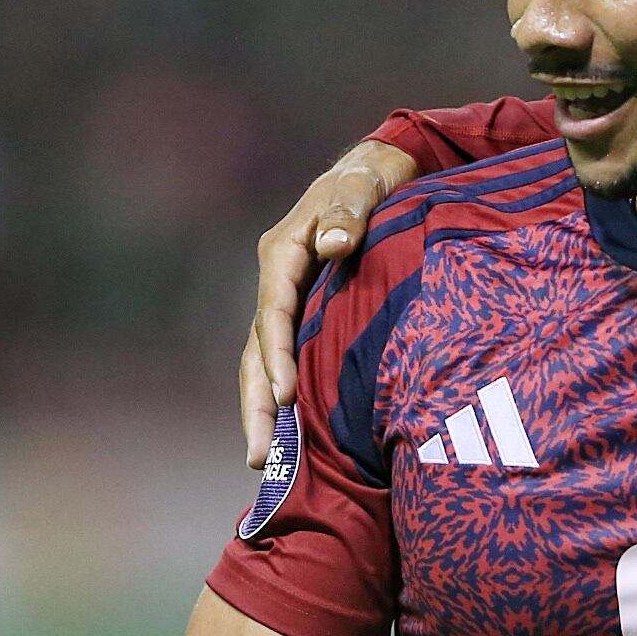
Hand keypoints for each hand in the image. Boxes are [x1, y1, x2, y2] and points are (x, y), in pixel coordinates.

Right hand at [242, 139, 418, 467]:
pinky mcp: (306, 314)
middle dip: (256, 405)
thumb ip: (350, 211)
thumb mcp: (362, 185)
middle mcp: (278, 282)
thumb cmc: (371, 179)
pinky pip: (289, 360)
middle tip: (257, 457)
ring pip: (264, 363)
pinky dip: (287, 399)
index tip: (286, 395)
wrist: (380, 172)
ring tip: (261, 463)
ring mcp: (289, 301)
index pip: (274, 312)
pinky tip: (293, 438)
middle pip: (257, 350)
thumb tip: (333, 245)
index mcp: (284, 253)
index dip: (277, 354)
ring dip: (264, 412)